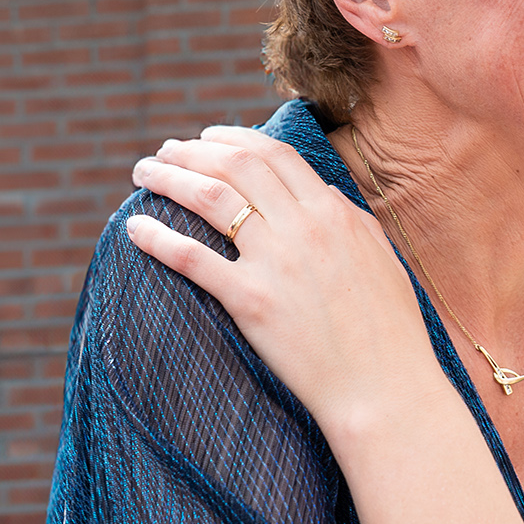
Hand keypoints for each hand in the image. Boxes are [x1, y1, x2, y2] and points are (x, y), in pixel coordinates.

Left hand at [123, 126, 450, 440]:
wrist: (384, 387)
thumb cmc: (390, 329)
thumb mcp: (381, 258)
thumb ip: (351, 218)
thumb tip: (324, 191)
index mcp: (334, 213)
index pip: (274, 155)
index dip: (234, 138)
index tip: (207, 137)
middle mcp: (303, 227)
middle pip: (236, 166)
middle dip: (193, 150)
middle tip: (166, 150)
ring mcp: (275, 262)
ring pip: (209, 198)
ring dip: (169, 178)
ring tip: (144, 174)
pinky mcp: (250, 301)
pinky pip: (193, 258)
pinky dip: (158, 237)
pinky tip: (134, 228)